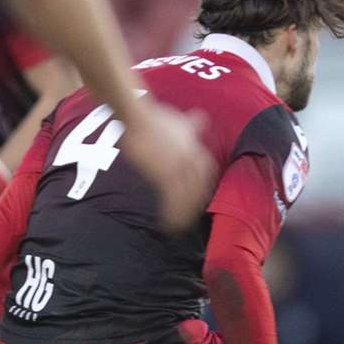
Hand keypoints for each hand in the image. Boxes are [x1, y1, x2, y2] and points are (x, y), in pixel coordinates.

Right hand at [119, 97, 213, 232]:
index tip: (199, 199)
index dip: (202, 188)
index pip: (205, 174)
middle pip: (198, 188)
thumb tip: (202, 116)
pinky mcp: (165, 174)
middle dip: (194, 203)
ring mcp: (179, 168)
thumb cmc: (157, 117)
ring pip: (187, 196)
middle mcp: (192, 160)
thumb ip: (193, 124)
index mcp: (195, 150)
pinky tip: (169, 224)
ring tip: (179, 226)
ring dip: (184, 213)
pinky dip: (173, 212)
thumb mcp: (180, 120)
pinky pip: (172, 198)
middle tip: (190, 218)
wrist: (138, 116)